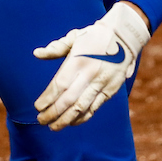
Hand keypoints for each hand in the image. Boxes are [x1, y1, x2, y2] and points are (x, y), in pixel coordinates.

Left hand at [33, 2, 150, 129]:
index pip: (59, 85)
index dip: (47, 98)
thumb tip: (36, 54)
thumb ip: (56, 48)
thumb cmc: (95, 36)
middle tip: (41, 120)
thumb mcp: (75, 37)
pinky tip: (72, 122)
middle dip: (52, 113)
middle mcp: (90, 73)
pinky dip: (82, 117)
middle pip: (68, 100)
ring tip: (53, 126)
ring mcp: (102, 83)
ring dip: (65, 120)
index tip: (37, 106)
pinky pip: (94, 108)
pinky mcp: (111, 89)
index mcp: (79, 60)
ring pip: (81, 107)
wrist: (124, 35)